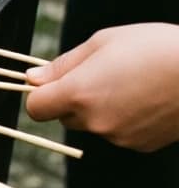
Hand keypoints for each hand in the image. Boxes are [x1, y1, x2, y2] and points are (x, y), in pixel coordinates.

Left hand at [25, 24, 178, 151]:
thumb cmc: (156, 47)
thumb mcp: (104, 42)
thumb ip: (63, 64)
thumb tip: (31, 78)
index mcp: (79, 94)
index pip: (35, 108)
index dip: (39, 94)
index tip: (52, 80)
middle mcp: (95, 121)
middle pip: (63, 116)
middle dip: (72, 98)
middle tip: (100, 73)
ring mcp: (119, 137)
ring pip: (92, 124)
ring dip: (99, 107)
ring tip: (130, 81)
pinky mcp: (141, 145)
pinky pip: (117, 132)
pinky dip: (123, 118)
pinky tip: (146, 97)